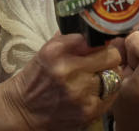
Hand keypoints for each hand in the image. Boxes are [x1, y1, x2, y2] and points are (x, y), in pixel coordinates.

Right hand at [0, 32, 122, 129]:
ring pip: (115, 76)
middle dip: (108, 57)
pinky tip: (94, 92)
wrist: (23, 110)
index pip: (95, 39)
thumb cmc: (37, 76)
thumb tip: (95, 27)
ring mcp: (80, 93)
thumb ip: (71, 38)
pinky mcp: (88, 111)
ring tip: (95, 78)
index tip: (101, 44)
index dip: (101, 41)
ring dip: (108, 76)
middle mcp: (68, 70)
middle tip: (101, 62)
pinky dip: (106, 92)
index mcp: (56, 51)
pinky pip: (111, 95)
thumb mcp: (47, 50)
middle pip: (112, 57)